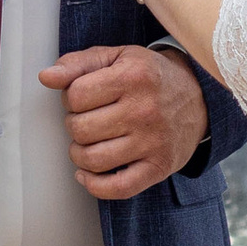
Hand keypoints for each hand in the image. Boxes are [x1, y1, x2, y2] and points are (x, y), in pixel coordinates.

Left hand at [39, 42, 209, 198]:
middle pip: (80, 129)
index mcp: (133, 76)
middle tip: (87, 119)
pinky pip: (117, 188)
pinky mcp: (159, 167)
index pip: (75, 95)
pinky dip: (94, 185)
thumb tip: (46, 77)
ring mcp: (153, 141)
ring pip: (93, 159)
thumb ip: (79, 64)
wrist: (201, 96)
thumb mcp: (118, 57)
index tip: (82, 98)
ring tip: (88, 143)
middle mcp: (145, 109)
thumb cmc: (151, 76)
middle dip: (75, 125)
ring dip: (80, 154)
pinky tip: (88, 173)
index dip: (70, 98)